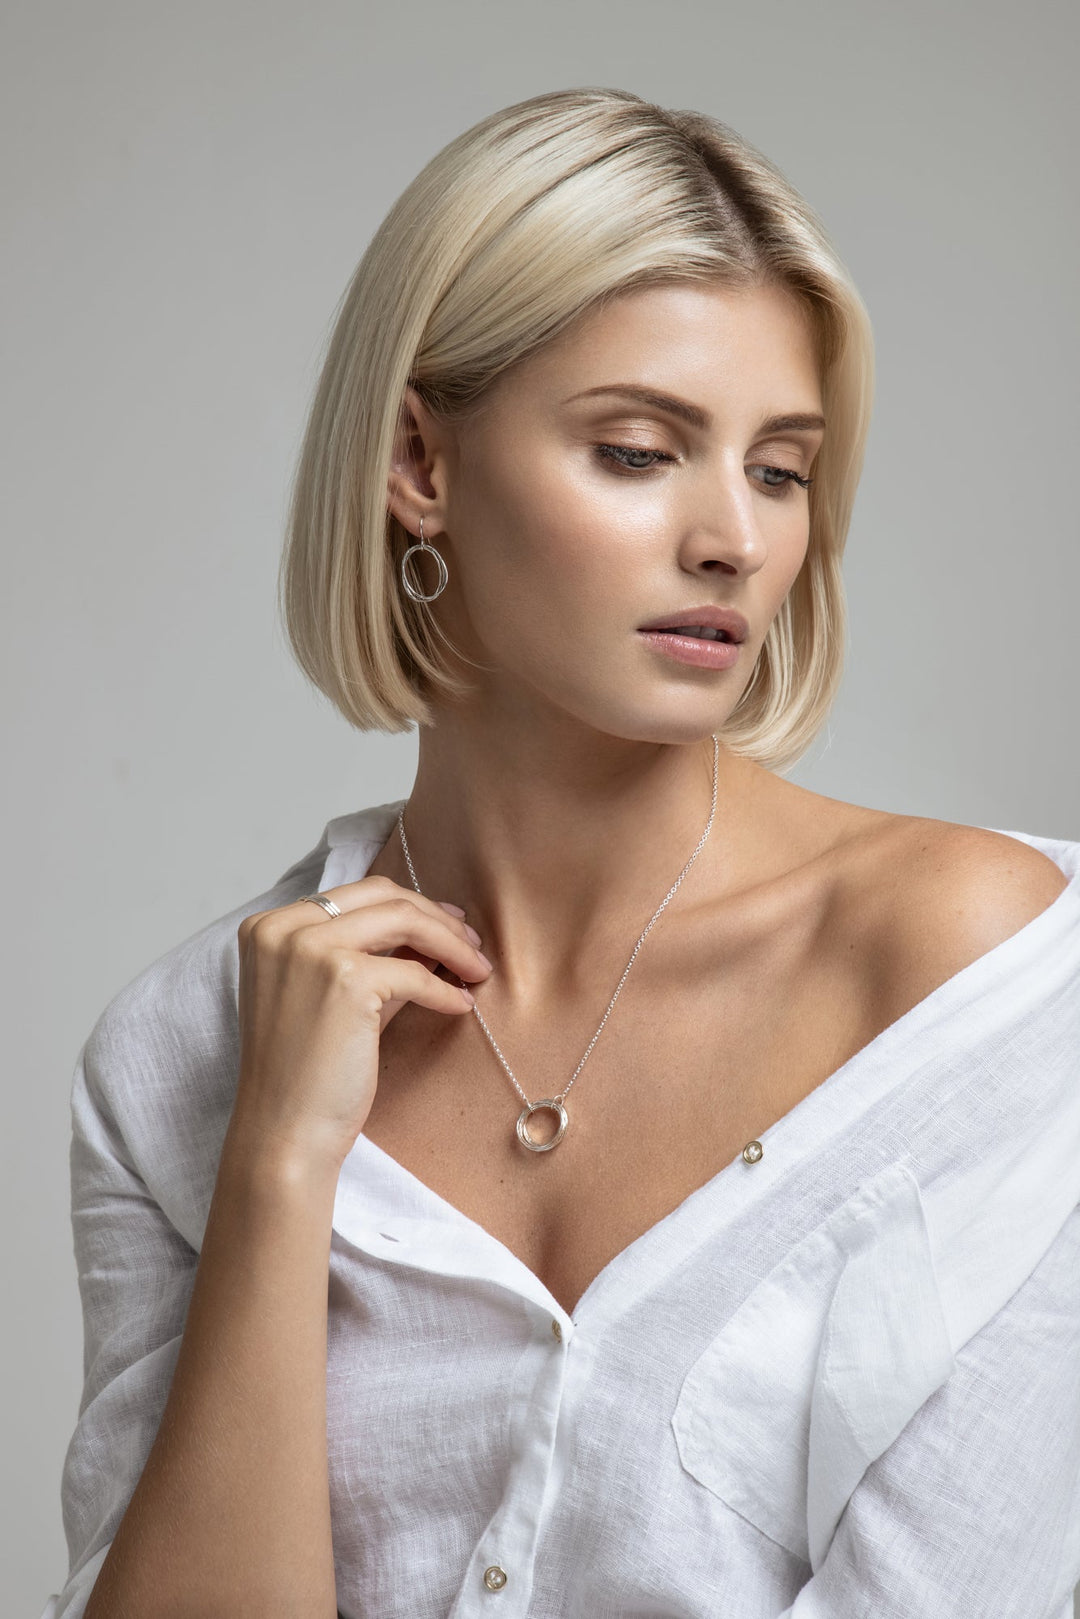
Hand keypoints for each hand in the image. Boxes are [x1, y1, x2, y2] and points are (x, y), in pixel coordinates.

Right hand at [229, 875, 491, 1170]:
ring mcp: (310, 948)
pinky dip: (445, 989)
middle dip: (436, 917)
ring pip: (404, 920)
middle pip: (382, 895)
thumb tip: (431, 936)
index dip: (410, 905)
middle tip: (471, 944)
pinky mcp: (344, 978)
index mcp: (268, 927)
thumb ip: (373, 960)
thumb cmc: (306, 1075)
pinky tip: (461, 1006)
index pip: (356, 894)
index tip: (446, 924)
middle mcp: (282, 928)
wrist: (285, 1134)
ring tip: (477, 969)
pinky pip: (415, 973)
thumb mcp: (333, 999)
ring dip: (451, 943)